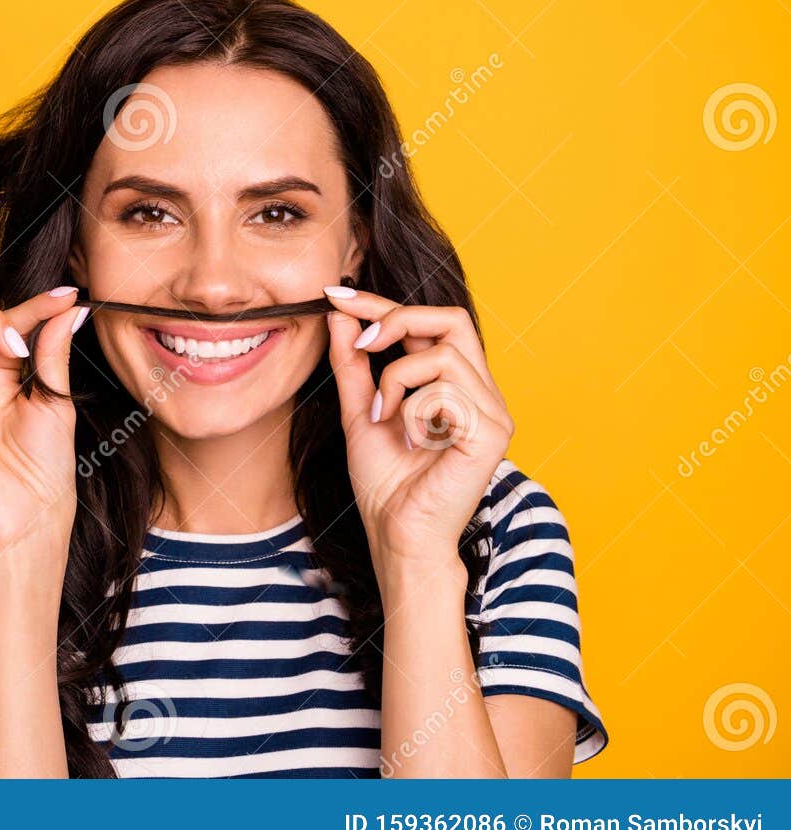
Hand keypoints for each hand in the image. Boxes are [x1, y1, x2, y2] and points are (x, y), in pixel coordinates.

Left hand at [323, 287, 513, 573]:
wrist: (397, 535)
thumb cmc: (385, 483)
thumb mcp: (359, 411)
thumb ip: (353, 365)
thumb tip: (340, 316)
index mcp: (454, 385)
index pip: (426, 323)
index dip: (381, 303)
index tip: (337, 294)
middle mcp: (480, 392)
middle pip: (451, 318)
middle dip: (397, 319)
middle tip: (362, 341)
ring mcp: (492, 411)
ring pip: (443, 353)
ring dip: (397, 378)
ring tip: (384, 416)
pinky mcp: (492, 432)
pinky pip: (447, 390)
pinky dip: (414, 410)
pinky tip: (409, 441)